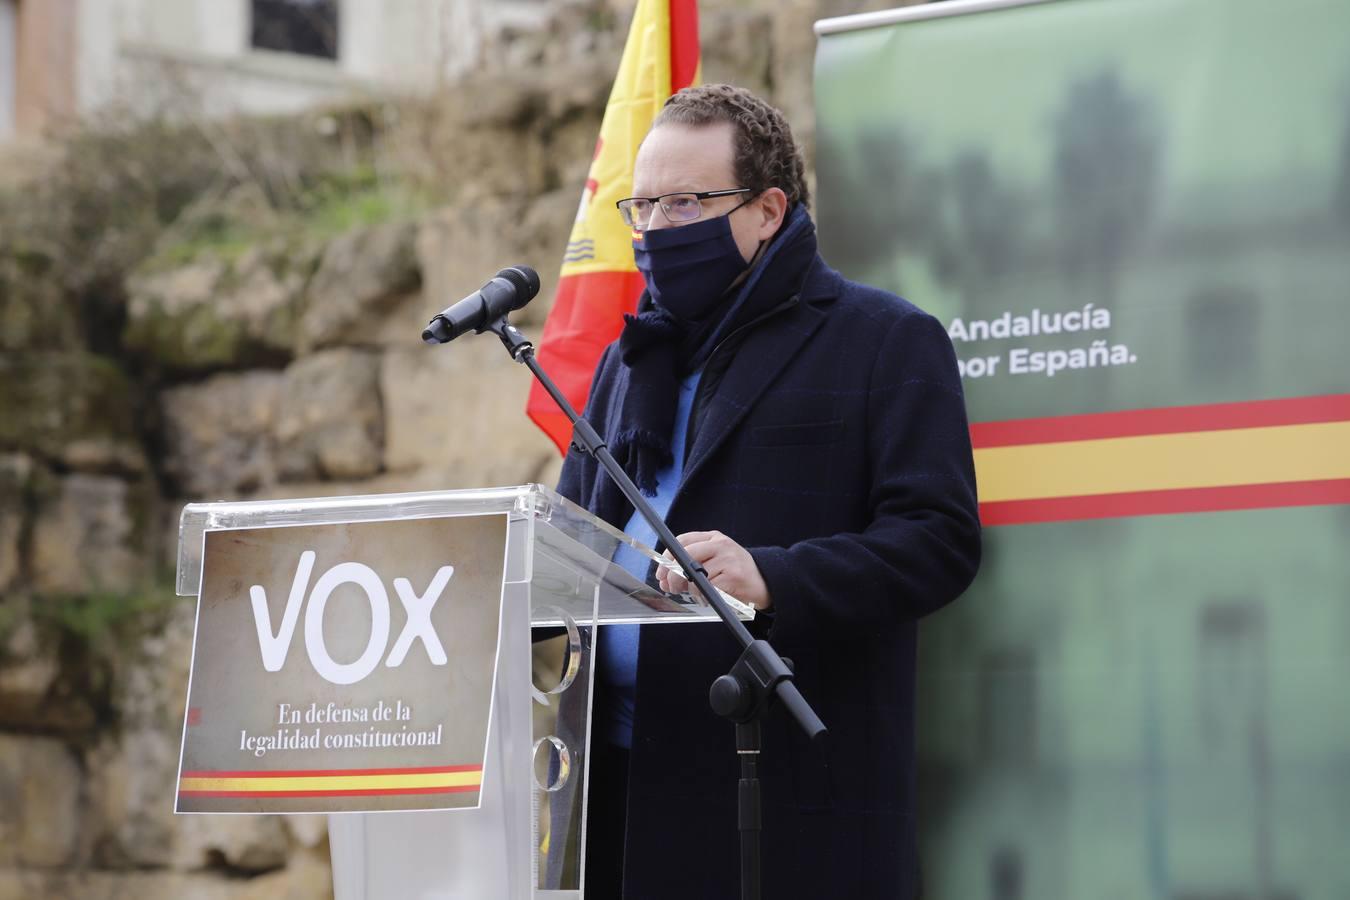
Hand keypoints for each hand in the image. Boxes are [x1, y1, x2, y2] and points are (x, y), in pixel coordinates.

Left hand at [656, 530, 771, 610]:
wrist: (766, 581)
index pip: (682, 540)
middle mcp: (721, 544)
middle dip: (673, 574)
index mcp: (714, 537)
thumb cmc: (735, 572)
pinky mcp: (734, 576)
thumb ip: (694, 561)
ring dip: (688, 588)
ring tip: (692, 594)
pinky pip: (708, 587)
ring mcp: (728, 559)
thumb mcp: (716, 558)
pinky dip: (702, 595)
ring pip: (695, 573)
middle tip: (671, 587)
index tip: (661, 572)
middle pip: (686, 554)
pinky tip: (705, 598)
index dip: (667, 557)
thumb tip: (666, 577)